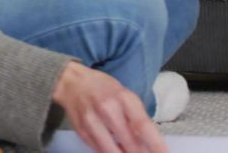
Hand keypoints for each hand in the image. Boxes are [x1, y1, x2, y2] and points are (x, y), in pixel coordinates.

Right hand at [52, 63, 166, 152]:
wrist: (71, 82)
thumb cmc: (103, 88)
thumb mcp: (125, 96)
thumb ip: (137, 118)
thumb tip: (149, 144)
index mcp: (123, 98)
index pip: (143, 125)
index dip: (156, 144)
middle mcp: (108, 109)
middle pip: (130, 143)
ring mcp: (92, 121)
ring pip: (113, 151)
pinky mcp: (82, 131)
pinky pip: (100, 150)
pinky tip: (115, 149)